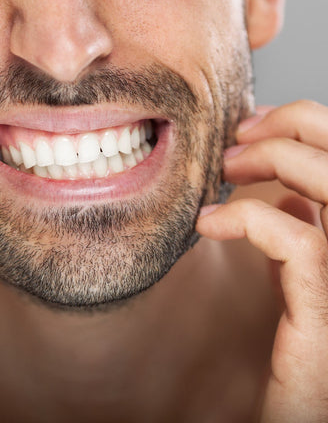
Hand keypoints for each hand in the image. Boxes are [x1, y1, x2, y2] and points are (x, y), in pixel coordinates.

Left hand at [197, 100, 327, 421]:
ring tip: (225, 168)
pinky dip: (251, 221)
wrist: (294, 420)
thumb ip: (306, 237)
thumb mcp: (302, 284)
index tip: (254, 125)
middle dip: (296, 125)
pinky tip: (210, 224)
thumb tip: (290, 197)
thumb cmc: (295, 353)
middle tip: (239, 135)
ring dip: (276, 158)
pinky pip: (305, 246)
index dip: (308, 124)